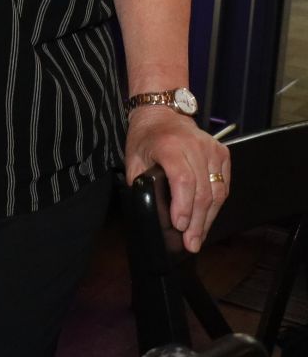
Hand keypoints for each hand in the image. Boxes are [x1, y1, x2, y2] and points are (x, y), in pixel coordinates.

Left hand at [126, 105, 229, 252]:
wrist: (163, 113)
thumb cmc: (145, 137)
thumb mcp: (133, 159)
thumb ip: (141, 183)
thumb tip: (151, 211)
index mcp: (170, 146)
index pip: (183, 180)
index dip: (183, 206)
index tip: (180, 226)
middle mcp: (195, 146)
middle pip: (202, 191)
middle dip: (197, 222)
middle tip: (191, 243)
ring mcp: (212, 149)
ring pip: (217, 191)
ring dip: (208, 218)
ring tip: (198, 236)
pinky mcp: (222, 153)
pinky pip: (224, 185)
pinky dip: (216, 204)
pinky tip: (207, 218)